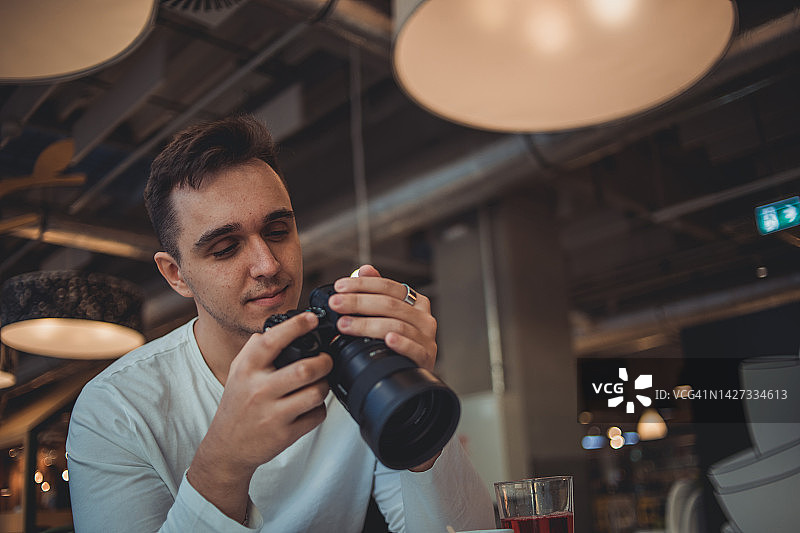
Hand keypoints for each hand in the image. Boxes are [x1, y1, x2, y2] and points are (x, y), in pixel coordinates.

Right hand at [187, 312, 332, 520]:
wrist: (227, 447)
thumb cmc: (237, 404)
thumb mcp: (237, 372)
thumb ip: (255, 349)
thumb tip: (279, 328)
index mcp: (247, 369)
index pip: (272, 341)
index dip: (296, 326)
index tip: (311, 319)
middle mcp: (259, 390)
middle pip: (305, 370)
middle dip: (324, 362)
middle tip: (326, 360)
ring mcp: (272, 414)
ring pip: (316, 393)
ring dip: (324, 386)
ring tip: (319, 383)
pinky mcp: (285, 434)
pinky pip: (316, 416)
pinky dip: (319, 409)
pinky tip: (310, 406)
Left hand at [329, 265, 441, 471]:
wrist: (408, 386)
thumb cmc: (393, 348)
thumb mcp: (383, 318)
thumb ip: (375, 293)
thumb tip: (364, 268)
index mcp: (414, 303)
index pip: (389, 286)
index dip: (363, 284)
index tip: (339, 286)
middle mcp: (424, 318)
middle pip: (389, 304)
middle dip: (358, 302)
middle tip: (336, 303)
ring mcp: (427, 339)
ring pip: (396, 324)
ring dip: (367, 323)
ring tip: (345, 324)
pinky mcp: (426, 359)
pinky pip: (414, 348)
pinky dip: (400, 343)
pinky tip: (387, 340)